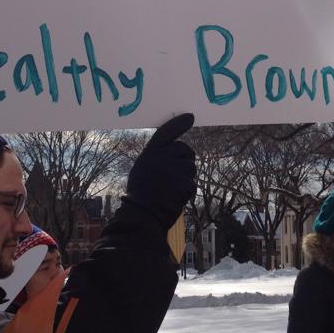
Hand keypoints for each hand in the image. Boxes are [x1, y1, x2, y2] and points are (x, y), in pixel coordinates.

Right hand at [125, 113, 195, 229]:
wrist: (143, 215)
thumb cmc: (141, 193)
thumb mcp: (143, 168)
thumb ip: (158, 156)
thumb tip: (179, 149)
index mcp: (149, 154)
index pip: (166, 133)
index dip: (178, 124)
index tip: (190, 117)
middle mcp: (162, 159)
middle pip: (185, 150)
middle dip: (184, 159)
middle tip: (174, 173)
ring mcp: (174, 171)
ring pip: (191, 167)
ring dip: (186, 176)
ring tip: (171, 187)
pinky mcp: (185, 184)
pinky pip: (192, 182)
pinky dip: (187, 190)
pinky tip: (174, 196)